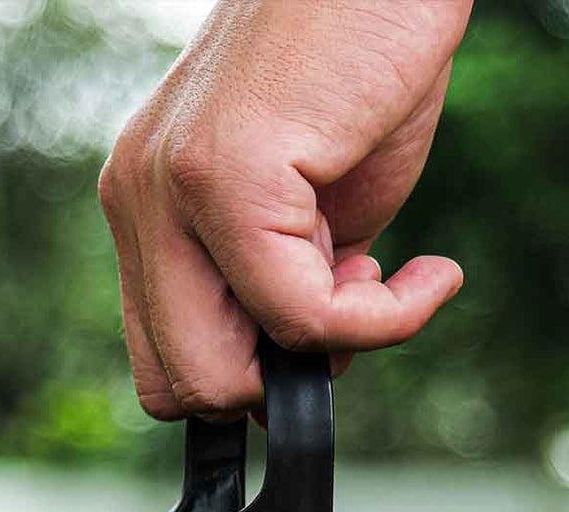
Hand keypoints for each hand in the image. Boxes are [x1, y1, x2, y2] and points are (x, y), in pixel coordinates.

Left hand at [97, 0, 472, 418]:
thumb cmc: (363, 66)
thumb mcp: (315, 210)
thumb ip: (288, 286)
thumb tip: (301, 370)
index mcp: (148, 206)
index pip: (168, 363)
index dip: (255, 374)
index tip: (328, 320)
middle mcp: (139, 199)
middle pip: (184, 389)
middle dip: (284, 380)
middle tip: (355, 308)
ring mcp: (171, 190)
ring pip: (229, 374)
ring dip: (334, 352)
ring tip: (392, 276)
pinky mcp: (226, 179)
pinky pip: (305, 320)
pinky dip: (385, 323)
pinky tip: (430, 273)